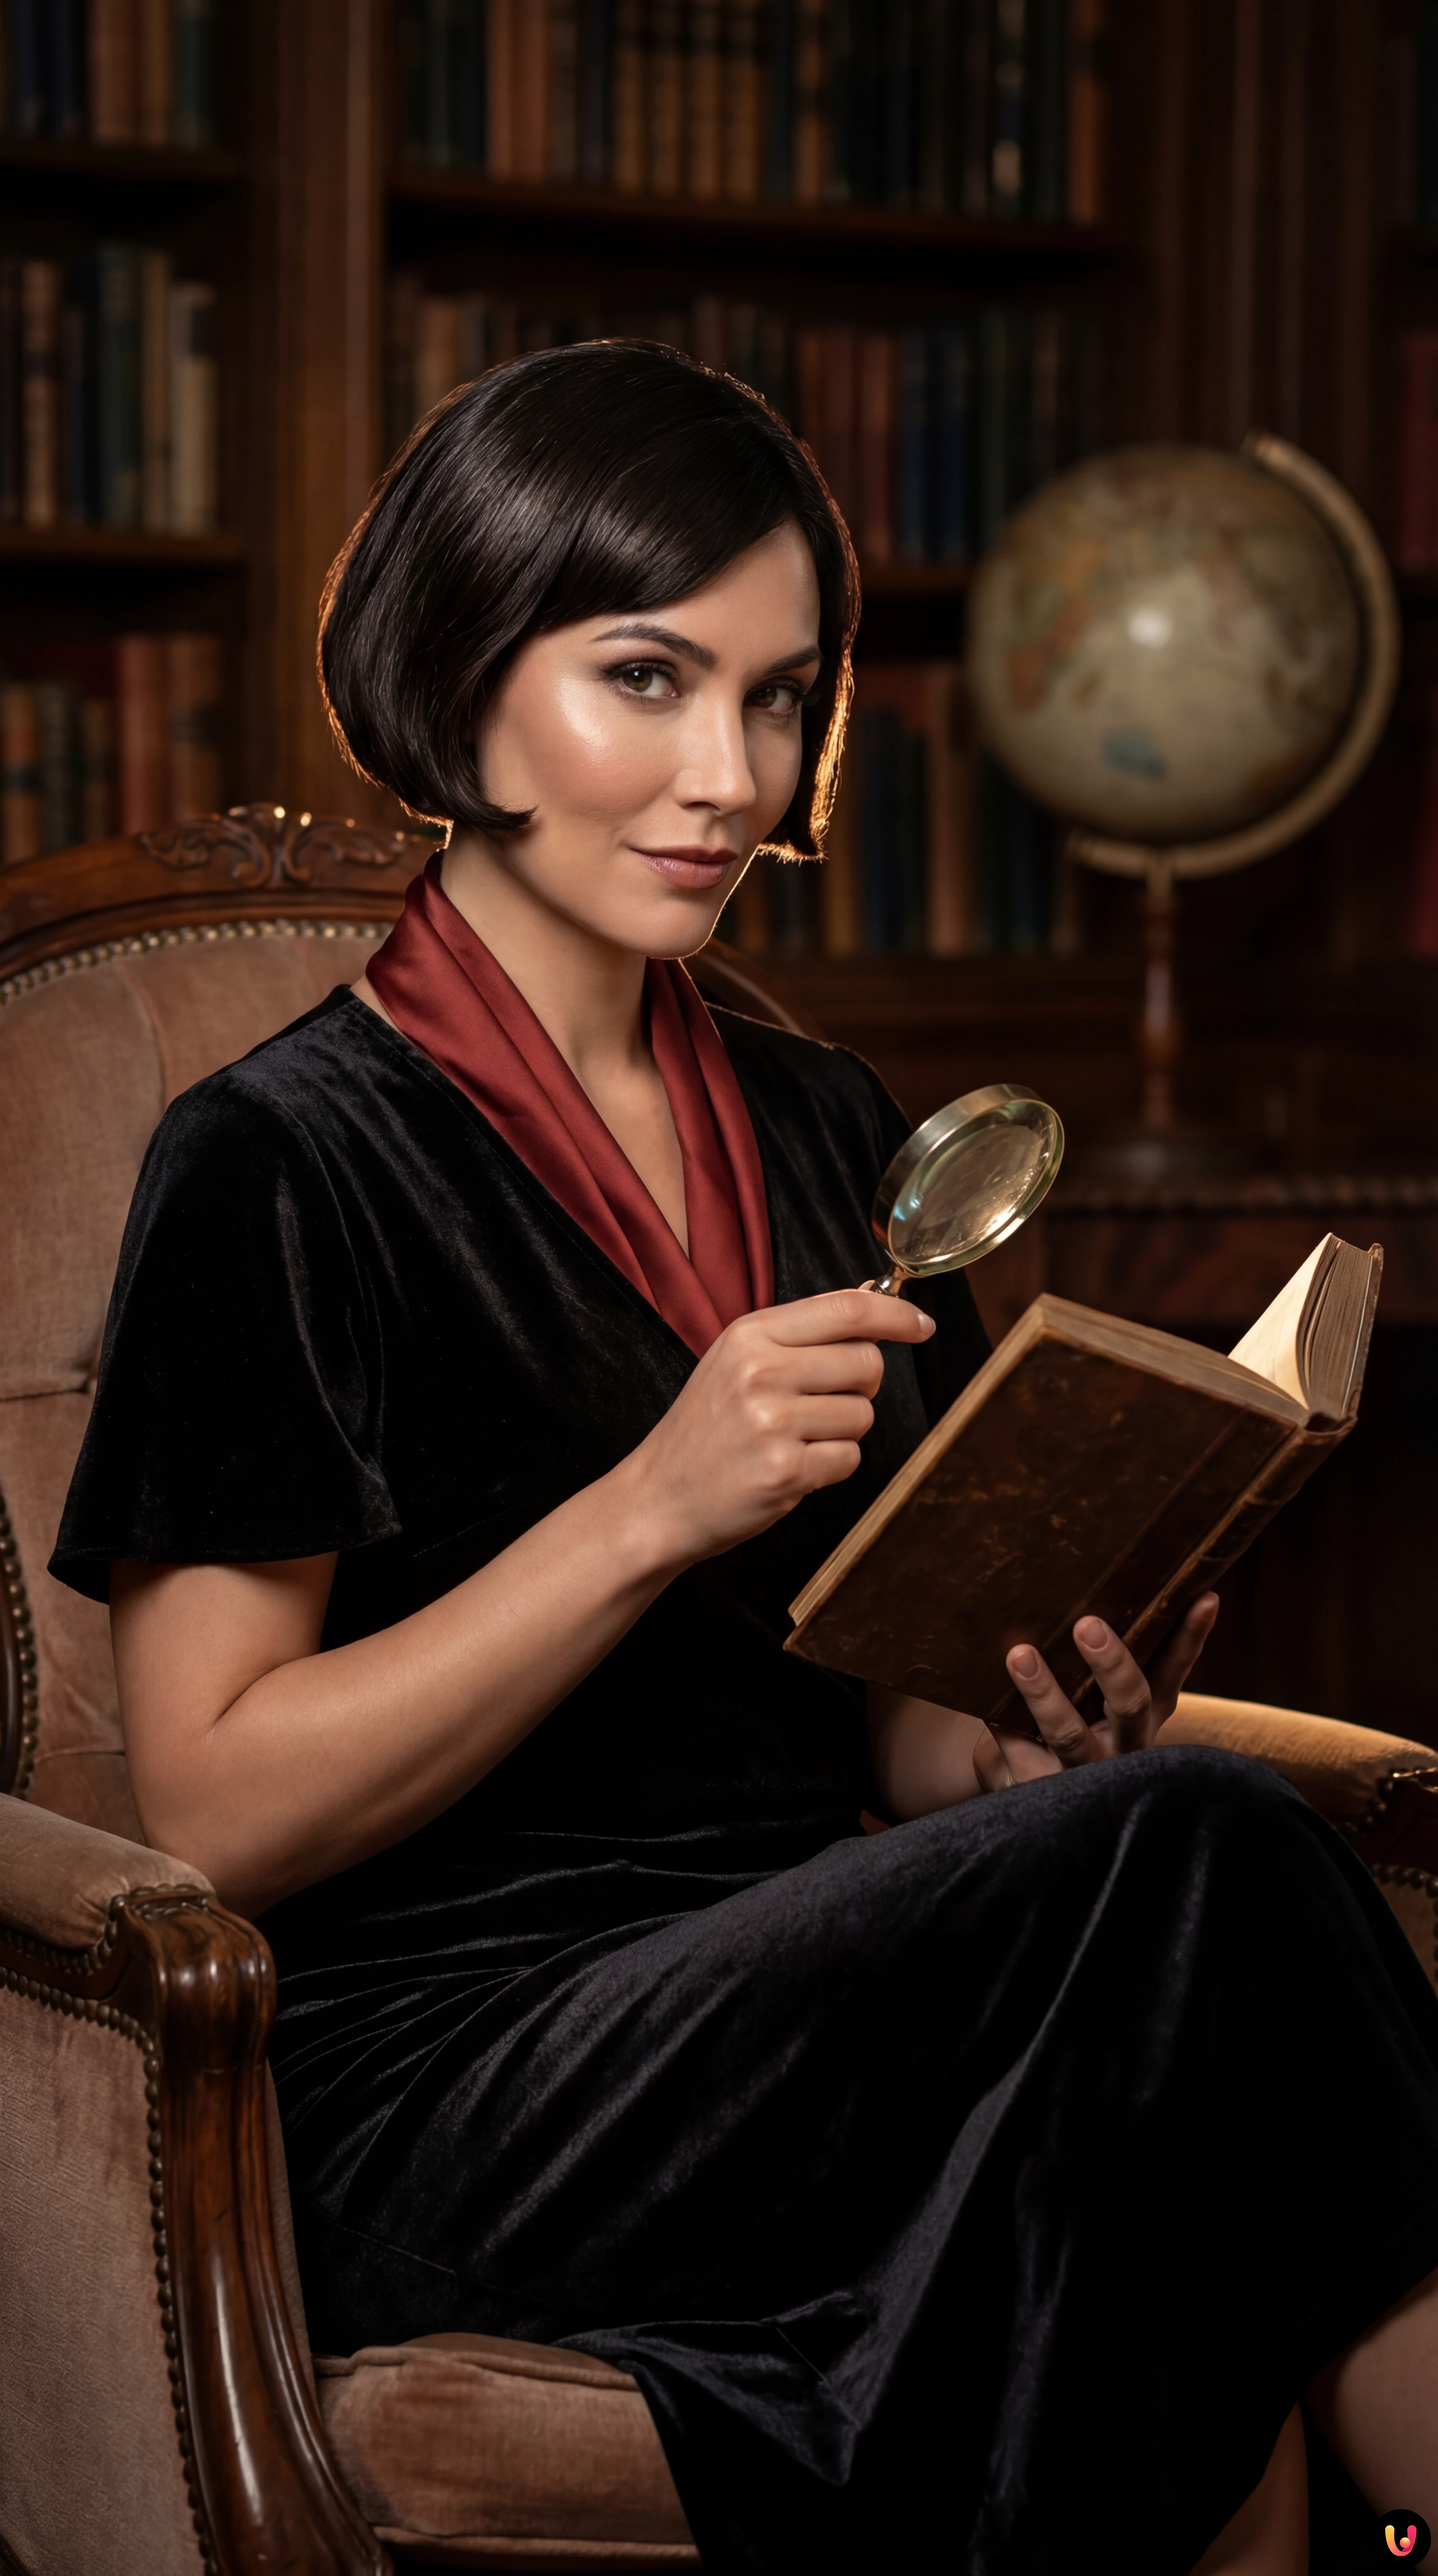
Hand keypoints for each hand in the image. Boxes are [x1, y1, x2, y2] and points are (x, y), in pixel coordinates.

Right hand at [624, 1289, 934, 1570]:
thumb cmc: (705, 1430)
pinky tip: (791, 1468)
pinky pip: (849, 1459)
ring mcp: (772, 1422)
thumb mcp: (736, 1360)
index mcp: (750, 1335)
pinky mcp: (785, 1471)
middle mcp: (761, 1371)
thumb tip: (869, 1300)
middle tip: (822, 1404)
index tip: (920, 1325)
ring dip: (841, 1432)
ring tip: (794, 1440)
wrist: (658, 1497)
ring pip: (863, 1414)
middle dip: (860, 1387)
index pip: (846, 1309)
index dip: (895, 1315)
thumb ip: (800, 1333)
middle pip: (866, 1363)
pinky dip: (829, 1467)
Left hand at [972, 1595, 1219, 1791]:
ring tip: (1020, 1654)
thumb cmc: (1065, 1724)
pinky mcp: (1038, 1787)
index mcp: (1142, 1716)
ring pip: (1068, 1734)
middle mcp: (1123, 1746)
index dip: (1190, 1638)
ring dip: (1044, 1693)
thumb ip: (1100, 1657)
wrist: (1022, 1791)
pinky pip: (1017, 1750)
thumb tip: (1085, 1582)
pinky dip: (1002, 1722)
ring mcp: (1082, 1772)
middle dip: (1113, 1665)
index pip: (1172, 1672)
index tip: (1205, 1596)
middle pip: (1131, 1705)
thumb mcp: (1091, 1695)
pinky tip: (986, 1700)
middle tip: (1087, 1624)